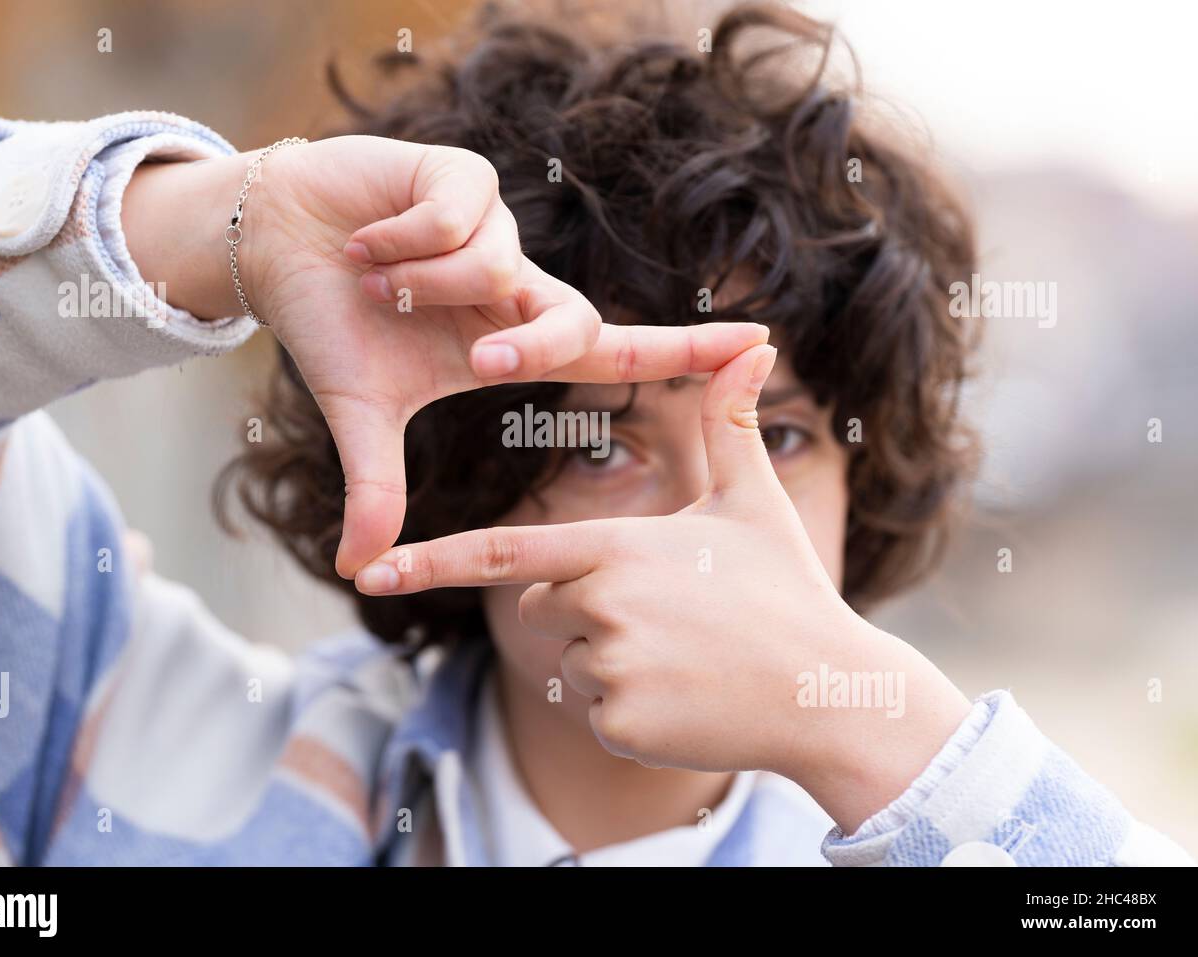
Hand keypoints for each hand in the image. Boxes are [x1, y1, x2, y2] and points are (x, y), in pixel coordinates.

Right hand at [122, 136, 769, 575]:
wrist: (278, 241)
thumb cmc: (331, 322)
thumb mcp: (360, 411)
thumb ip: (376, 486)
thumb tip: (356, 572)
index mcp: (510, 337)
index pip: (615, 348)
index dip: (685, 351)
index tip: (761, 345)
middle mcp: (517, 282)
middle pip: (573, 320)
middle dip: (526, 345)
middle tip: (470, 358)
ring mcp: (496, 226)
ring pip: (498, 265)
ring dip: (421, 284)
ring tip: (372, 278)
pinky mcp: (462, 173)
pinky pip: (456, 216)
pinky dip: (399, 240)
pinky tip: (367, 241)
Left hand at [352, 344, 971, 832]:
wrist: (827, 696)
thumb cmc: (786, 593)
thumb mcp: (753, 506)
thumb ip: (727, 429)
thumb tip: (755, 346)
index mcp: (617, 546)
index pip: (503, 552)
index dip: (430, 561)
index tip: (369, 573)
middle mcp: (601, 603)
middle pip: (545, 606)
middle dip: (587, 610)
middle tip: (670, 617)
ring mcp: (608, 667)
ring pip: (570, 660)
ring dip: (610, 661)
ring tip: (684, 656)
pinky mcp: (618, 722)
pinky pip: (594, 709)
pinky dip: (629, 709)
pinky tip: (684, 697)